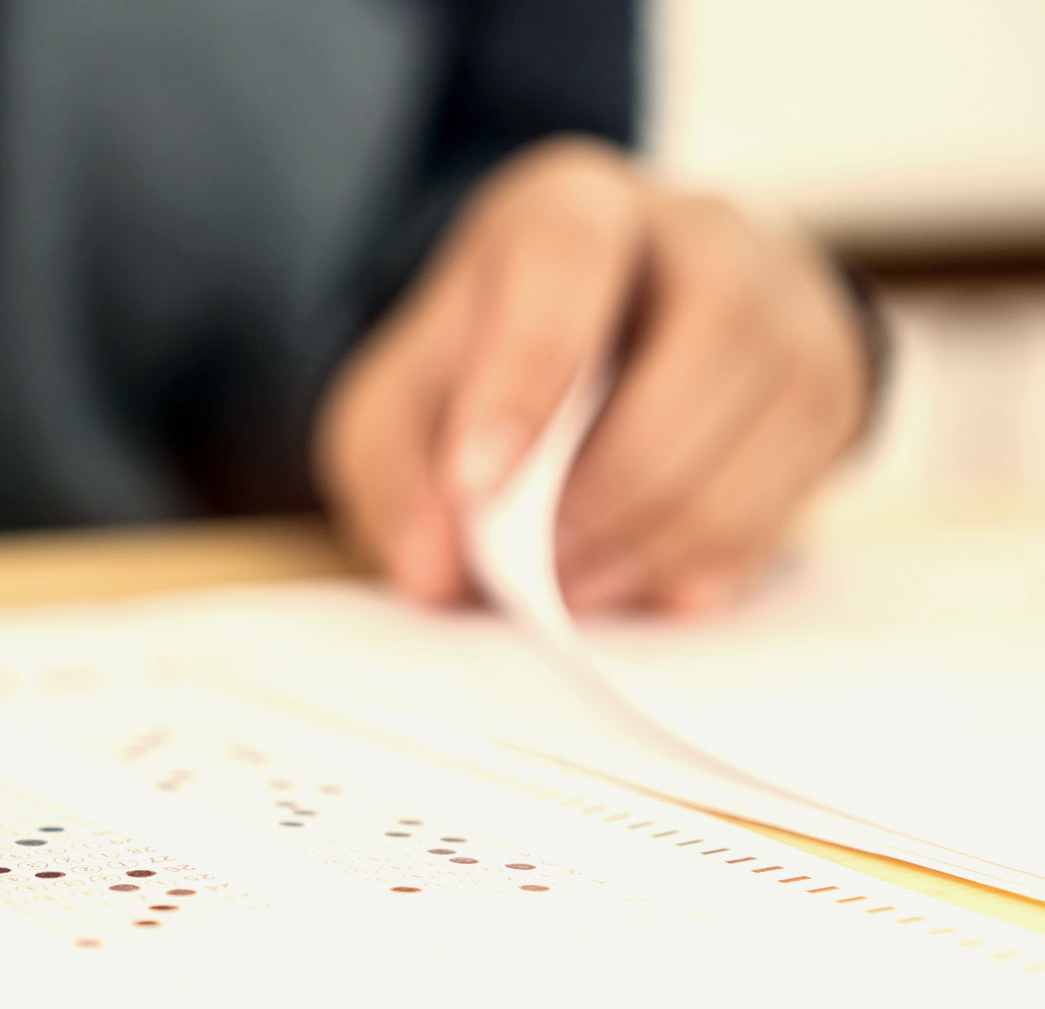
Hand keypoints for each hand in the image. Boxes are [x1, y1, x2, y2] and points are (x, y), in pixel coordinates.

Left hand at [316, 138, 873, 615]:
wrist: (589, 355)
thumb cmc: (487, 369)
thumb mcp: (397, 410)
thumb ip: (392, 479)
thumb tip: (435, 569)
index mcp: (569, 206)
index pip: (566, 255)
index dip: (526, 374)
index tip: (474, 486)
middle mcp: (696, 225)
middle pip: (715, 321)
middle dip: (628, 470)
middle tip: (552, 568)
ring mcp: (783, 290)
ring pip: (784, 390)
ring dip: (685, 517)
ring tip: (592, 585)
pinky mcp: (832, 369)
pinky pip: (818, 454)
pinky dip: (738, 539)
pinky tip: (665, 584)